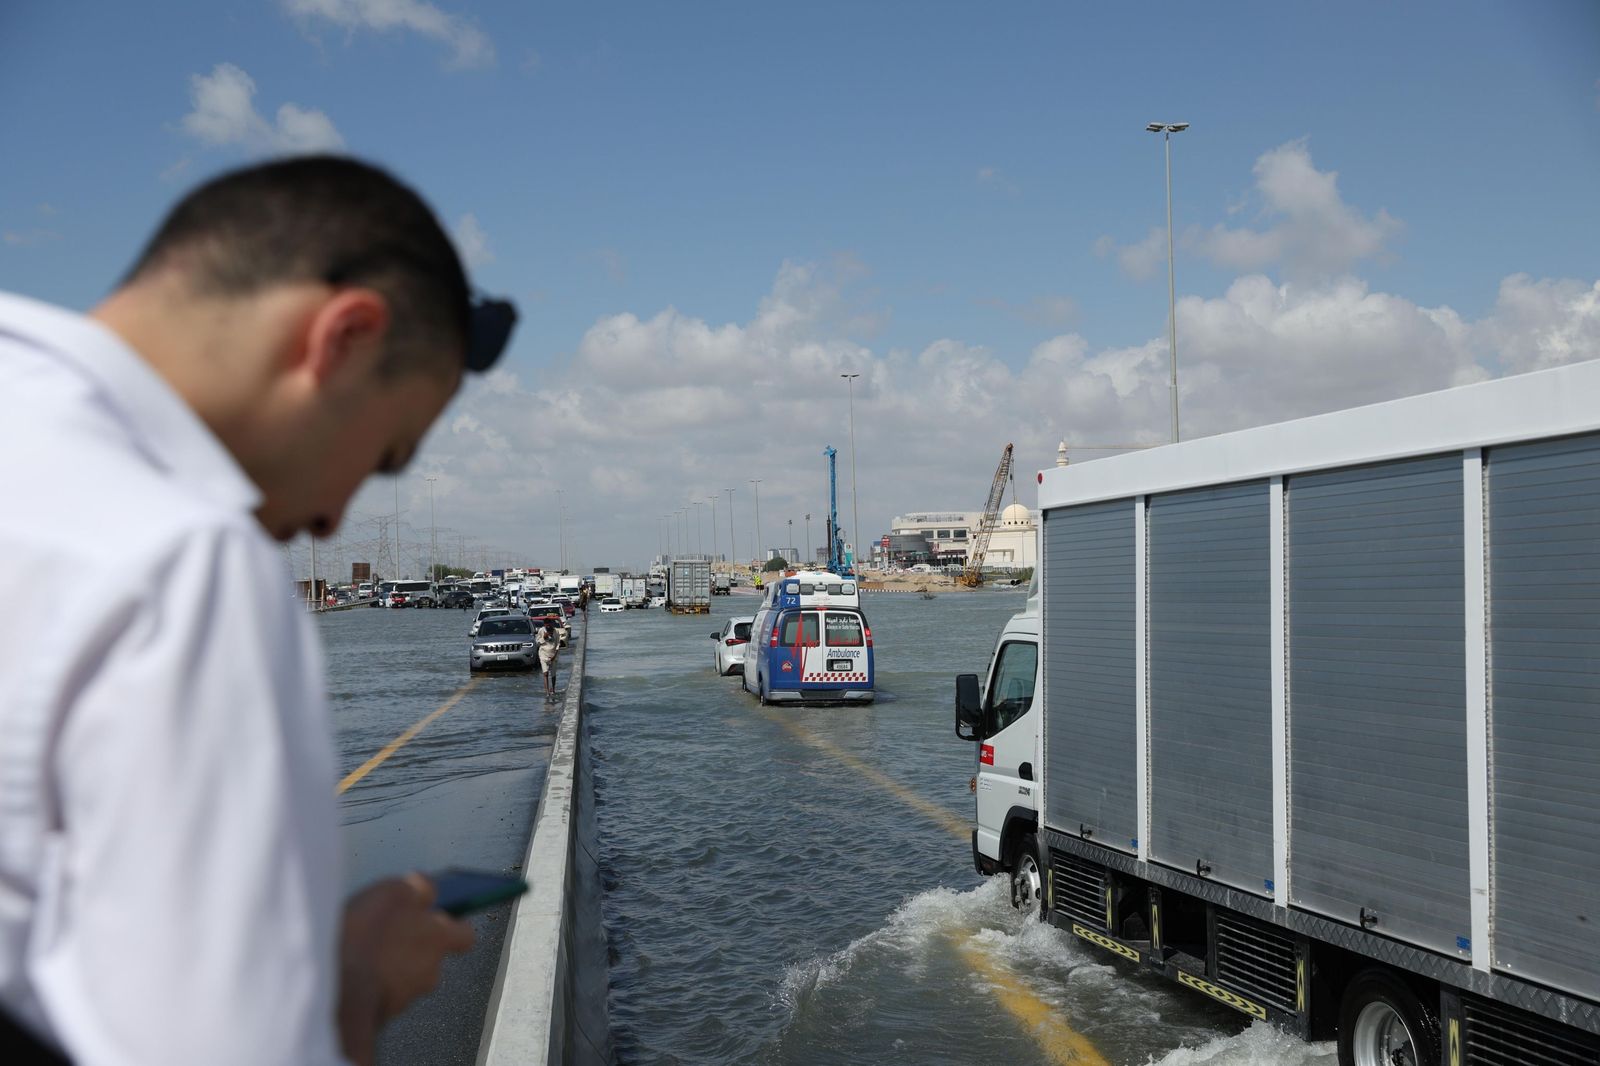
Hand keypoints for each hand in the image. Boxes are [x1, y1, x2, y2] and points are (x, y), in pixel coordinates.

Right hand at [337, 874, 475, 1065]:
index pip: (465, 935)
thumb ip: (420, 888)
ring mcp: (405, 997)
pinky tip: (350, 969)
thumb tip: (429, 890)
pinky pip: (379, 992)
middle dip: (412, 946)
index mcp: (440, 939)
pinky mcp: (378, 1014)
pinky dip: (370, 982)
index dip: (454, 926)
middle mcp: (430, 972)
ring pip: (403, 976)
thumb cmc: (369, 935)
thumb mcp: (396, 892)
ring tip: (362, 949)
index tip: (439, 917)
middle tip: (387, 931)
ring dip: (389, 965)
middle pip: (430, 957)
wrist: (336, 987)